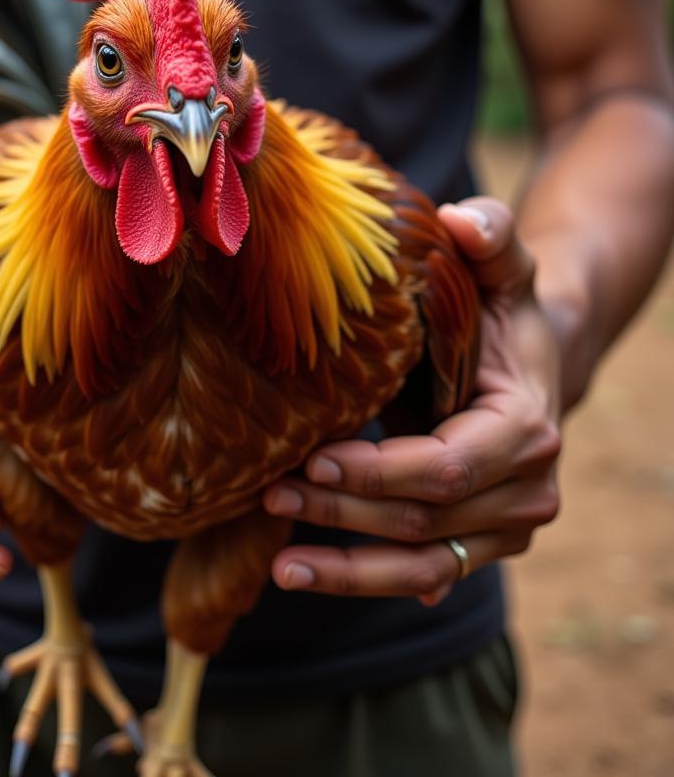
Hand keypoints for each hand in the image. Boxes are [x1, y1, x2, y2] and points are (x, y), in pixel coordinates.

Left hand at [263, 197, 561, 603]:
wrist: (526, 365)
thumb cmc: (500, 313)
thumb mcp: (501, 269)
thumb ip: (492, 237)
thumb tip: (460, 219)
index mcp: (526, 428)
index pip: (446, 467)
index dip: (378, 471)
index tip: (312, 460)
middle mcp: (527, 492)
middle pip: (423, 519)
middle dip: (343, 512)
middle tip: (270, 496)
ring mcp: (506, 527)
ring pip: (422, 563)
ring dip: (348, 568)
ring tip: (280, 565)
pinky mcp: (480, 544)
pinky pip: (424, 572)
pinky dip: (369, 578)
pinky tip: (315, 578)